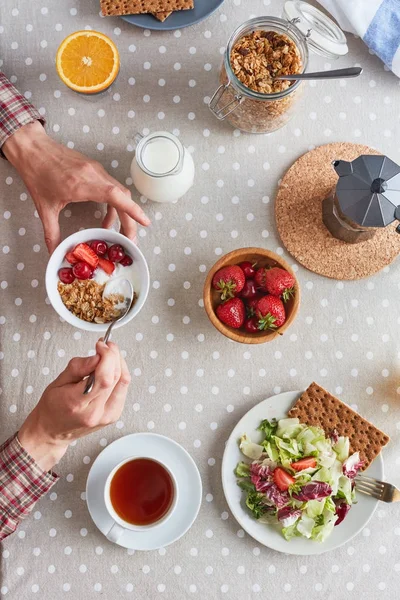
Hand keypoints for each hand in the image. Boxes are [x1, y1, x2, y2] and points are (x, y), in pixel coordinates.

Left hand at [3, 122, 150, 252]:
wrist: (32, 148)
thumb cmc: (37, 174)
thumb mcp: (44, 207)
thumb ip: (51, 233)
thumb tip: (54, 252)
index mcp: (83, 185)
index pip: (116, 196)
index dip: (133, 210)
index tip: (145, 222)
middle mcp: (94, 175)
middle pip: (123, 198)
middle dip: (130, 220)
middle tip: (129, 239)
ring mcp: (96, 170)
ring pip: (120, 192)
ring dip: (122, 212)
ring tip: (115, 231)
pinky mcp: (95, 168)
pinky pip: (112, 186)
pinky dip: (114, 203)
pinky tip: (105, 216)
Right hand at [18, 341, 130, 470]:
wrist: (52, 431)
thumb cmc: (52, 407)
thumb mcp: (58, 382)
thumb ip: (79, 367)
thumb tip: (98, 356)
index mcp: (77, 403)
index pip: (104, 378)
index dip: (107, 357)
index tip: (101, 345)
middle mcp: (95, 412)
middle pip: (116, 378)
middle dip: (114, 356)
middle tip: (106, 346)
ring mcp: (107, 416)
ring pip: (123, 382)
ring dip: (119, 364)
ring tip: (108, 355)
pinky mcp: (113, 416)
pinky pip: (123, 389)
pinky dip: (119, 375)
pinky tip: (110, 370)